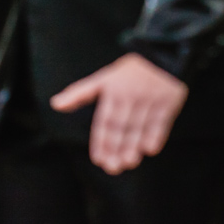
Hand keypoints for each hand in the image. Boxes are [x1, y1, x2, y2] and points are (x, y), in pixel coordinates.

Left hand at [51, 53, 187, 174]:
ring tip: (129, 162)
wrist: (161, 55)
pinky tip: (150, 149)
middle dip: (117, 148)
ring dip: (134, 145)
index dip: (102, 141)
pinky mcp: (168, 101)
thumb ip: (80, 93)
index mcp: (113, 91)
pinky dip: (156, 135)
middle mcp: (130, 96)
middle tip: (113, 168)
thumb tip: (55, 104)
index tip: (99, 159)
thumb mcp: (103, 78)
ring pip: (140, 126)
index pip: (105, 120)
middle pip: (122, 126)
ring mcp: (150, 99)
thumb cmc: (129, 72)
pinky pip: (161, 121)